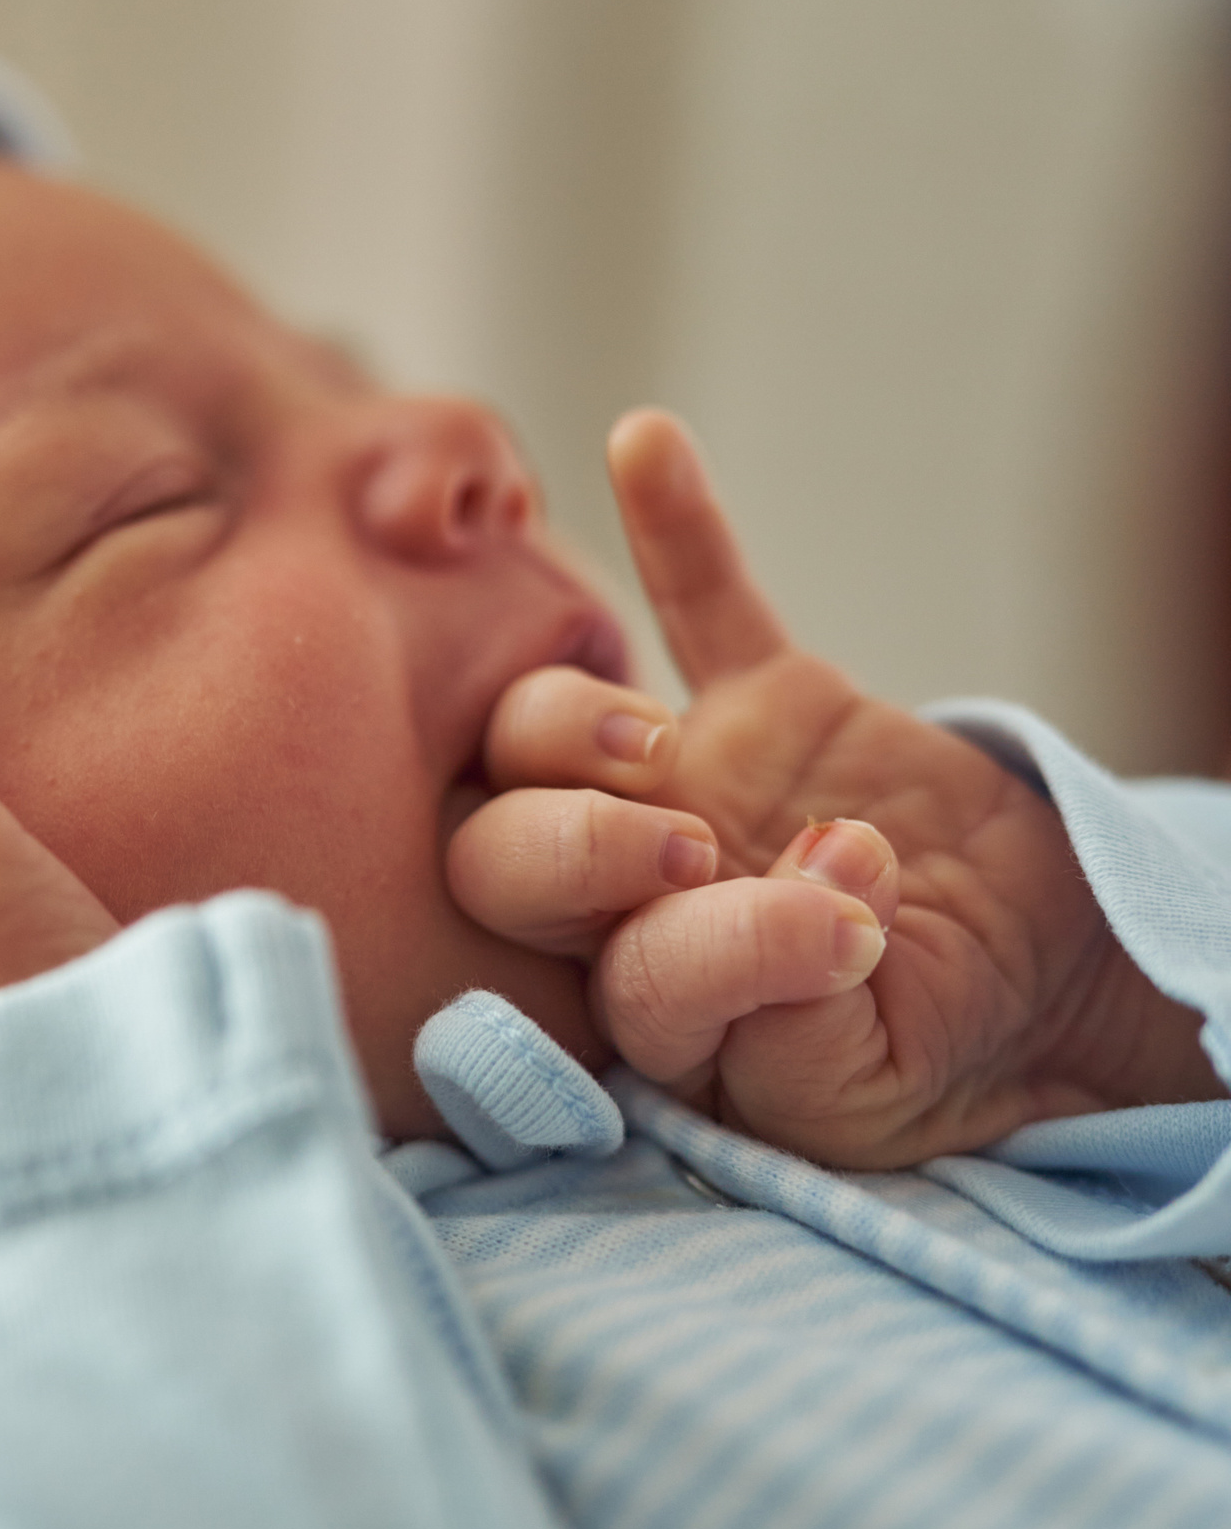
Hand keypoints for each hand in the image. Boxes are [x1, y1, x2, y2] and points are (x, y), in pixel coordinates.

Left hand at [450, 411, 1217, 1166]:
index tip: (832, 939)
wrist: (1026, 984)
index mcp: (638, 1002)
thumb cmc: (921, 1052)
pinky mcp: (762, 705)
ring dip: (577, 721)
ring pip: (552, 726)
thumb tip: (823, 891)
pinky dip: (675, 527)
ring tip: (657, 743)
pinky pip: (700, 607)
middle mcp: (625, 889)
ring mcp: (683, 784)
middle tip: (689, 848)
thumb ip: (800, 1021)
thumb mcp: (865, 1087)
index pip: (606, 965)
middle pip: (502, 842)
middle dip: (575, 838)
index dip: (693, 947)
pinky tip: (646, 440)